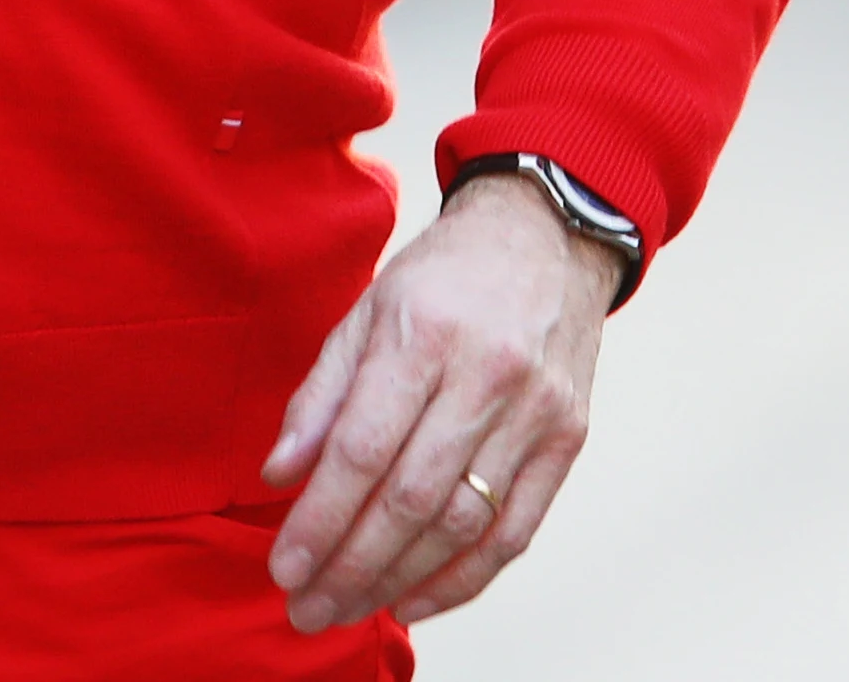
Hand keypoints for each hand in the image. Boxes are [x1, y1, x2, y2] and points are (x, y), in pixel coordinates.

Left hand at [259, 169, 615, 631]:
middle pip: (411, 498)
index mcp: (423, 335)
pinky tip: (417, 600)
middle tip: (308, 609)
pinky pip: (516, 530)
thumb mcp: (367, 310)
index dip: (320, 519)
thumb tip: (281, 474)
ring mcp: (536, 413)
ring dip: (401, 580)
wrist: (545, 238)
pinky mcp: (567, 440)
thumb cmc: (444, 275)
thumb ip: (321, 394)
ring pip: (463, 524)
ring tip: (351, 610)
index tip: (284, 566)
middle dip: (352, 566)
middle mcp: (486, 376)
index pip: (363, 450)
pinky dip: (465, 578)